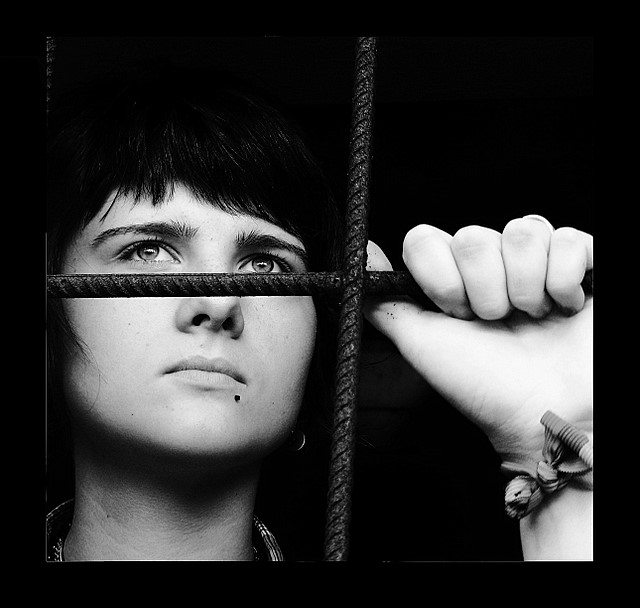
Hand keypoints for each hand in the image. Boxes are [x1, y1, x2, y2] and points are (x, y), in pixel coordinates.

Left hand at [364, 217, 592, 461]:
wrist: (548, 416)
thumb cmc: (485, 387)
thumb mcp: (421, 343)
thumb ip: (386, 301)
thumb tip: (360, 253)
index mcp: (452, 279)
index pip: (425, 238)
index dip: (438, 277)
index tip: (454, 315)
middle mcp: (491, 265)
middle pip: (473, 236)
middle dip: (483, 292)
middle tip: (497, 323)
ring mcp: (536, 262)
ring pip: (521, 230)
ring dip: (524, 287)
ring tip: (533, 319)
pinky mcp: (582, 265)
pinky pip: (567, 238)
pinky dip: (563, 279)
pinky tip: (564, 307)